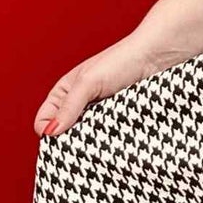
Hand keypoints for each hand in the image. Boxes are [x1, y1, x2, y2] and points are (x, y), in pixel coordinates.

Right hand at [34, 33, 189, 138]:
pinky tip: (115, 146)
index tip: (58, 141)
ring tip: (101, 143)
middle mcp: (81, 107)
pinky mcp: (122, 124)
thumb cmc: (123, 60)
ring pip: (88, 141)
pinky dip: (111, 145)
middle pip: (65, 136)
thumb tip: (49, 133)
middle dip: (70, 142)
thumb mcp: (89, 82)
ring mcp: (101, 117)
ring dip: (93, 144)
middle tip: (81, 145)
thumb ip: (68, 107)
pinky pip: (111, 142)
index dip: (48, 133)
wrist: (159, 57)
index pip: (44, 122)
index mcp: (65, 94)